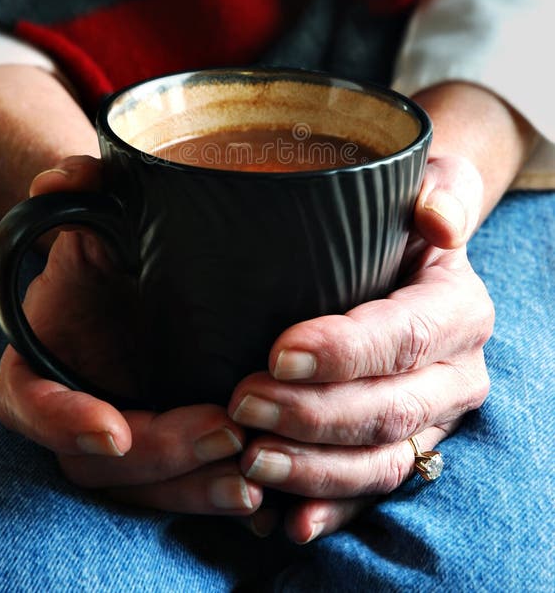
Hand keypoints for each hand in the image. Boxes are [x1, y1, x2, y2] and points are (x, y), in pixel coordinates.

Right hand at [0, 157, 262, 518]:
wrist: (149, 264)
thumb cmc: (118, 239)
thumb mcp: (101, 212)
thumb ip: (81, 192)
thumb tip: (62, 181)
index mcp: (45, 361)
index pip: (30, 403)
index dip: (62, 423)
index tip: (114, 430)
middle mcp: (79, 407)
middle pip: (99, 459)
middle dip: (161, 454)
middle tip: (225, 430)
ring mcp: (124, 433)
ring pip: (145, 485)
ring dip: (196, 487)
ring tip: (252, 477)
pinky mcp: (167, 451)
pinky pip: (184, 489)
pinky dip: (218, 496)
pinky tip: (267, 501)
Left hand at [227, 151, 493, 542]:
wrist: (409, 253)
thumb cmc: (404, 213)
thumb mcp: (431, 181)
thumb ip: (442, 189)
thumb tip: (441, 221)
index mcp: (459, 310)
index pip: (408, 336)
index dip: (346, 352)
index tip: (277, 352)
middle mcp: (455, 374)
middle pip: (390, 410)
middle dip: (314, 416)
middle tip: (243, 404)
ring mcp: (430, 419)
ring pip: (382, 461)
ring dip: (315, 470)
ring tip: (250, 459)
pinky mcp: (403, 448)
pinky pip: (371, 489)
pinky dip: (331, 508)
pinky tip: (285, 520)